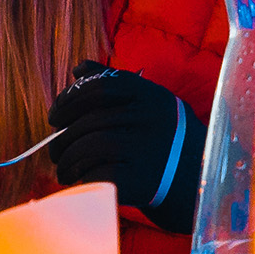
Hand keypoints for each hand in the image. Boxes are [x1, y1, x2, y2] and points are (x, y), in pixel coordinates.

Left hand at [47, 61, 202, 233]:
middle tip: (55, 151)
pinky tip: (78, 181)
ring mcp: (148, 149)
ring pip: (90, 146)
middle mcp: (152, 118)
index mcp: (152, 96)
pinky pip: (98, 174)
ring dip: (68, 160)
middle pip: (91, 121)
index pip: (100, 86)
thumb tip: (78, 69)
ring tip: (63, 170)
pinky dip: (82, 177)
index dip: (70, 100)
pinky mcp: (143, 180)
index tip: (55, 117)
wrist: (199, 184)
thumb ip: (117, 84)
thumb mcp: (152, 104)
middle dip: (63, 138)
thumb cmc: (167, 141)